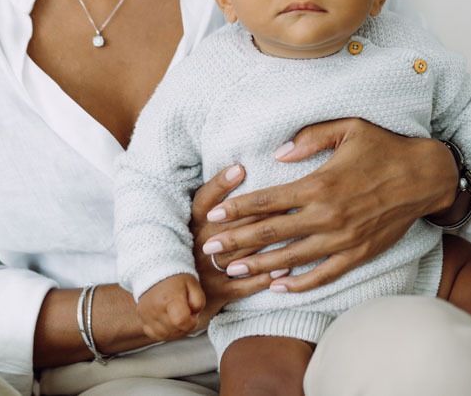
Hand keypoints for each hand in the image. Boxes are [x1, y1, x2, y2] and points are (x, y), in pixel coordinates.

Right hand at [136, 274, 204, 341]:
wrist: (155, 273)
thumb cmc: (176, 279)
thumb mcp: (193, 284)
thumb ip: (199, 302)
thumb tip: (194, 317)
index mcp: (169, 298)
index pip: (181, 320)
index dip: (192, 323)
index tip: (194, 317)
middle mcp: (155, 308)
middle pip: (174, 330)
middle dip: (186, 327)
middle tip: (188, 315)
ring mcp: (147, 315)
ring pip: (165, 335)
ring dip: (176, 332)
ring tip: (179, 318)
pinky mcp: (142, 319)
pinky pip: (155, 335)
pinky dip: (165, 333)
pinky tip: (170, 323)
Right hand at [190, 164, 277, 320]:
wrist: (177, 302)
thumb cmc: (198, 253)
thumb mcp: (199, 228)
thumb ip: (217, 207)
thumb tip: (240, 168)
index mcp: (193, 226)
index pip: (204, 202)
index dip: (220, 185)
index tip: (239, 168)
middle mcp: (199, 246)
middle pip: (230, 225)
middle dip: (260, 211)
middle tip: (287, 197)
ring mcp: (207, 272)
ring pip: (240, 253)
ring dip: (267, 241)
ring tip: (293, 228)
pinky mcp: (217, 294)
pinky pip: (243, 285)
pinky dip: (264, 276)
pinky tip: (285, 267)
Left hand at [198, 118, 458, 292]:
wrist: (425, 176)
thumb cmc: (384, 147)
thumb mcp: (348, 128)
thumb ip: (309, 137)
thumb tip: (278, 153)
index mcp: (321, 184)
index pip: (269, 200)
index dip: (238, 209)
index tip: (214, 216)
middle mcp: (328, 216)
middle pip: (272, 233)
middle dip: (237, 242)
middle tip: (209, 249)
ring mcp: (343, 239)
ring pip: (292, 258)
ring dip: (260, 265)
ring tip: (233, 270)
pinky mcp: (358, 254)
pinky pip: (323, 274)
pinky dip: (299, 283)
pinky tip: (279, 287)